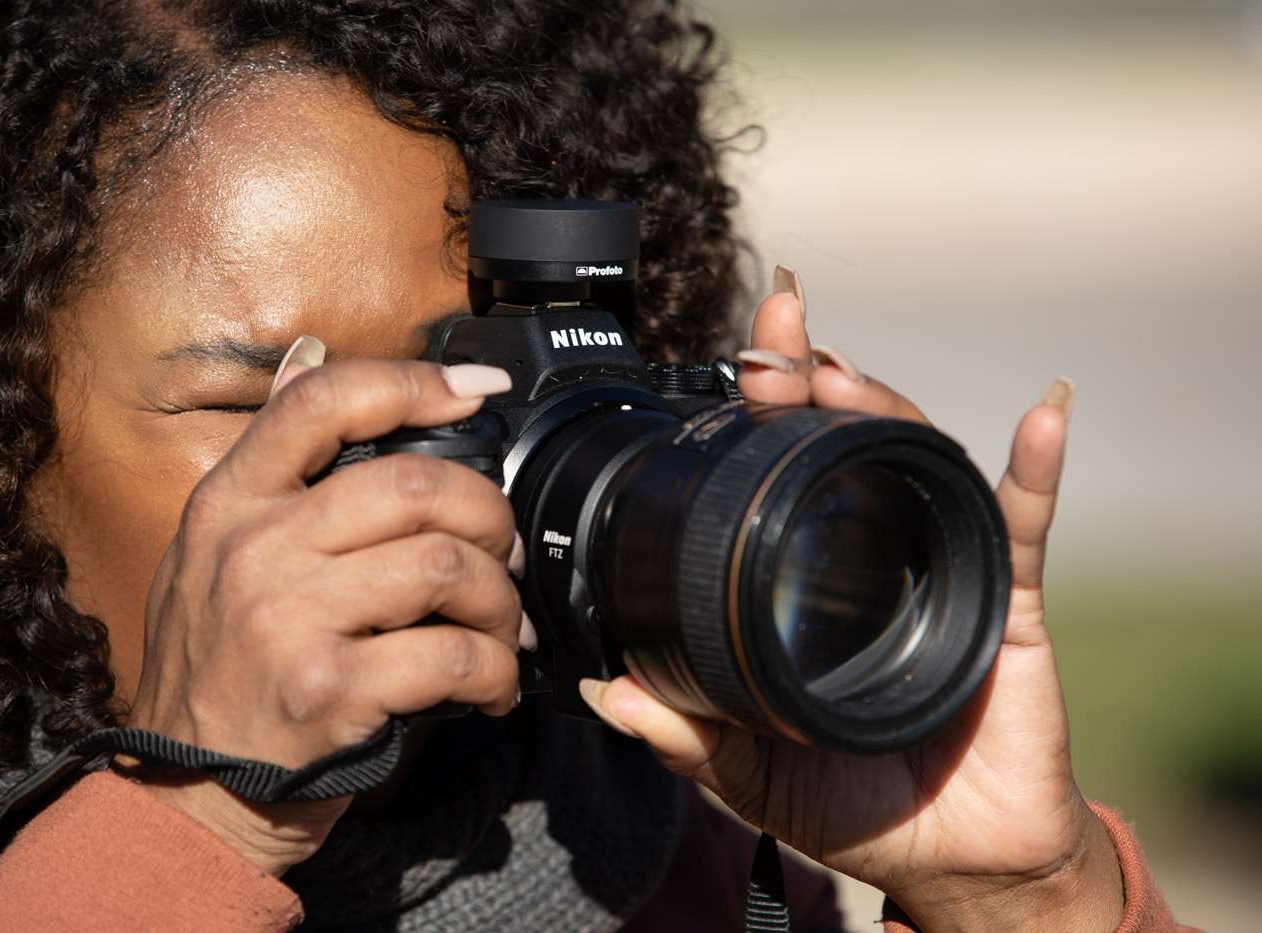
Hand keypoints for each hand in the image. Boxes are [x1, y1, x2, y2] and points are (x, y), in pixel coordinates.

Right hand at [125, 340, 527, 875]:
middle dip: (488, 515)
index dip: (414, 381)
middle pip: (414, 485)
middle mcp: (253, 549)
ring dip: (499, 600)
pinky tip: (491, 686)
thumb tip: (310, 358)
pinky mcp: (328, 689)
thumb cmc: (216, 672)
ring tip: (500, 627)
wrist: (187, 799)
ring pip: (446, 566)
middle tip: (503, 553)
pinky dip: (495, 670)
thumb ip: (269, 464)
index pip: (322, 403)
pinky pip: (452, 656)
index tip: (478, 390)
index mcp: (228, 502)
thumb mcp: (210, 553)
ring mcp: (287, 618)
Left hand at [580, 269, 1124, 931]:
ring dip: (887, 408)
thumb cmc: (853, 805)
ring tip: (841, 377)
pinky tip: (1043, 416)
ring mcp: (943, 570)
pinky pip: (1022, 529)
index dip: (763, 411)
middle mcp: (877, 557)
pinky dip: (1034, 471)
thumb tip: (606, 691)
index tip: (738, 354)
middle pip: (851, 446)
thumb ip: (684, 735)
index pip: (784, 474)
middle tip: (777, 339)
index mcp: (813, 579)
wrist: (949, 860)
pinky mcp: (1009, 605)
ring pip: (920, 467)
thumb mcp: (746, 772)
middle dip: (814, 380)